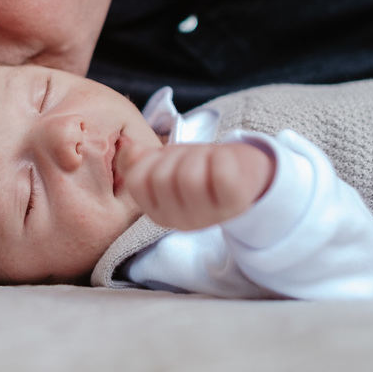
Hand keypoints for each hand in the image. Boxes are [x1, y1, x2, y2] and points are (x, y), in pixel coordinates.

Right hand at [117, 140, 274, 230]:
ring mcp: (210, 215)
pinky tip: (223, 164)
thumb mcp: (163, 163)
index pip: (136, 181)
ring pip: (188, 176)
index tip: (166, 161)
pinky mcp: (235, 202)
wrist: (244, 172)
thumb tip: (128, 150)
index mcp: (160, 213)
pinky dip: (220, 158)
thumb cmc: (200, 167)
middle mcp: (182, 221)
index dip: (149, 161)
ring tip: (207, 161)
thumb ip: (138, 162)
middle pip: (161, 177)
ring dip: (198, 156)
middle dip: (174, 156)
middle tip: (191, 159)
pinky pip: (219, 174)